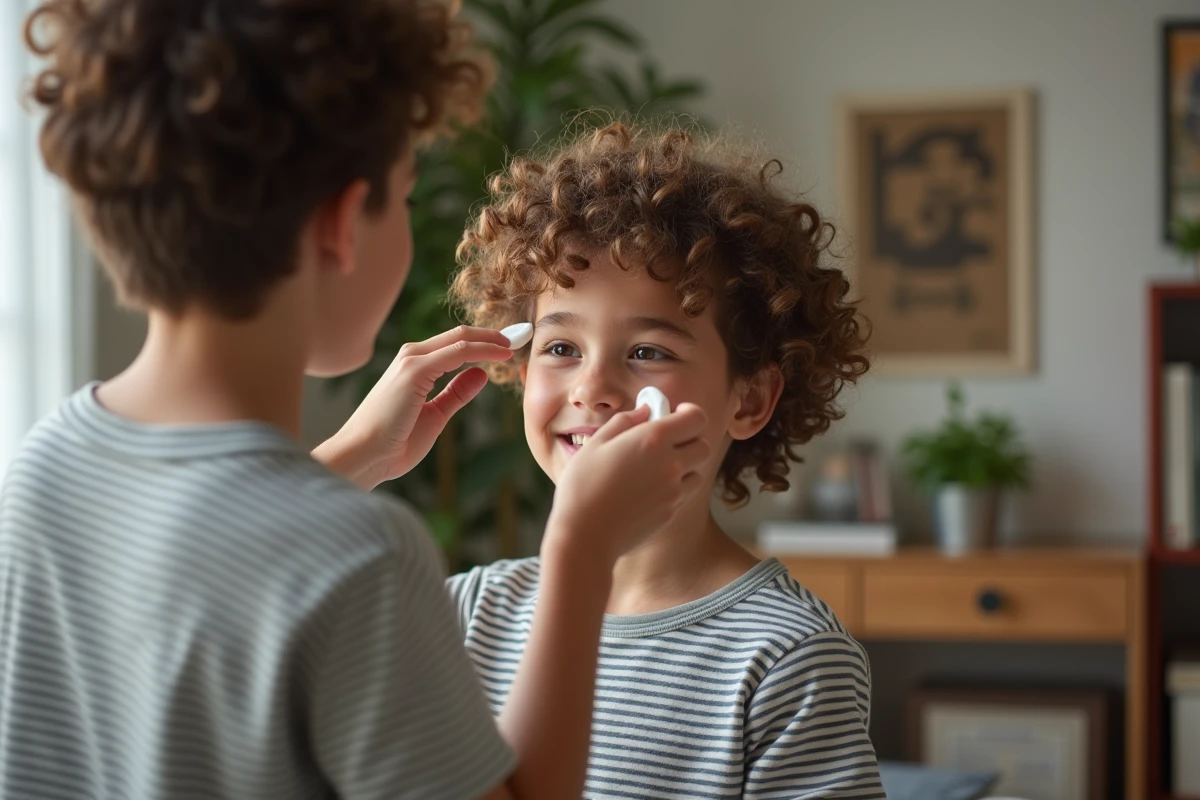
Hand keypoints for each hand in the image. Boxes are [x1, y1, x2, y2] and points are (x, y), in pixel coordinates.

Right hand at [314, 326, 513, 488]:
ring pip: (460, 338)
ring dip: (492, 338)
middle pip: (460, 335)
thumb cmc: (392, 444)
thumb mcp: (435, 416)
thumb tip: (481, 374)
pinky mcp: (414, 369)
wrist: (363, 456)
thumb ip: (455, 393)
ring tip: (517, 342)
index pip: (455, 345)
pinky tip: (502, 354)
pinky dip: (483, 349)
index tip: (510, 347)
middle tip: (521, 336)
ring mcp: (411, 360)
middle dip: (493, 334)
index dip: (485, 342)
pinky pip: (457, 352)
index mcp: (414, 367)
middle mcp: (411, 357)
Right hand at [543, 403, 710, 564]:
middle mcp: (671, 464)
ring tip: (657, 468)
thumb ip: (625, 421)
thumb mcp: (596, 444)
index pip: (696, 418)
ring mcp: (674, 491)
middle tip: (667, 441)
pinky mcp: (671, 512)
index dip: (689, 413)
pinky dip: (674, 487)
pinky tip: (648, 489)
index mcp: (653, 439)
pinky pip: (683, 493)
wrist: (585, 535)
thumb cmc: (582, 486)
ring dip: (685, 466)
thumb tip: (645, 411)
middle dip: (690, 439)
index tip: (676, 413)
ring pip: (697, 472)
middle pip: (703, 446)